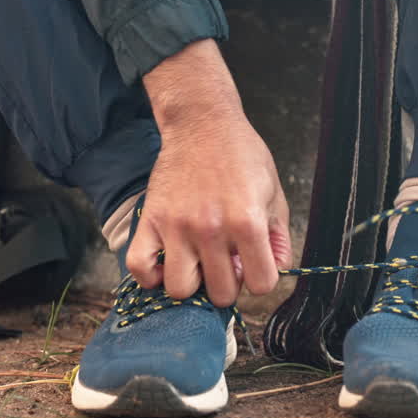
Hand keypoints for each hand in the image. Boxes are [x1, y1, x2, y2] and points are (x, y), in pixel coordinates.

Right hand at [126, 40, 291, 306]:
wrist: (203, 124)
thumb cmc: (242, 157)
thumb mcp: (274, 193)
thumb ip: (279, 237)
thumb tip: (277, 270)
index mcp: (247, 222)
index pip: (260, 284)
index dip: (259, 278)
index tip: (252, 263)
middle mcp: (211, 228)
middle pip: (220, 293)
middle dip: (226, 284)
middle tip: (224, 263)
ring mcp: (177, 226)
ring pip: (180, 289)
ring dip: (191, 283)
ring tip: (196, 265)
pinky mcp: (151, 219)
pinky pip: (139, 267)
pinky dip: (150, 276)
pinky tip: (165, 264)